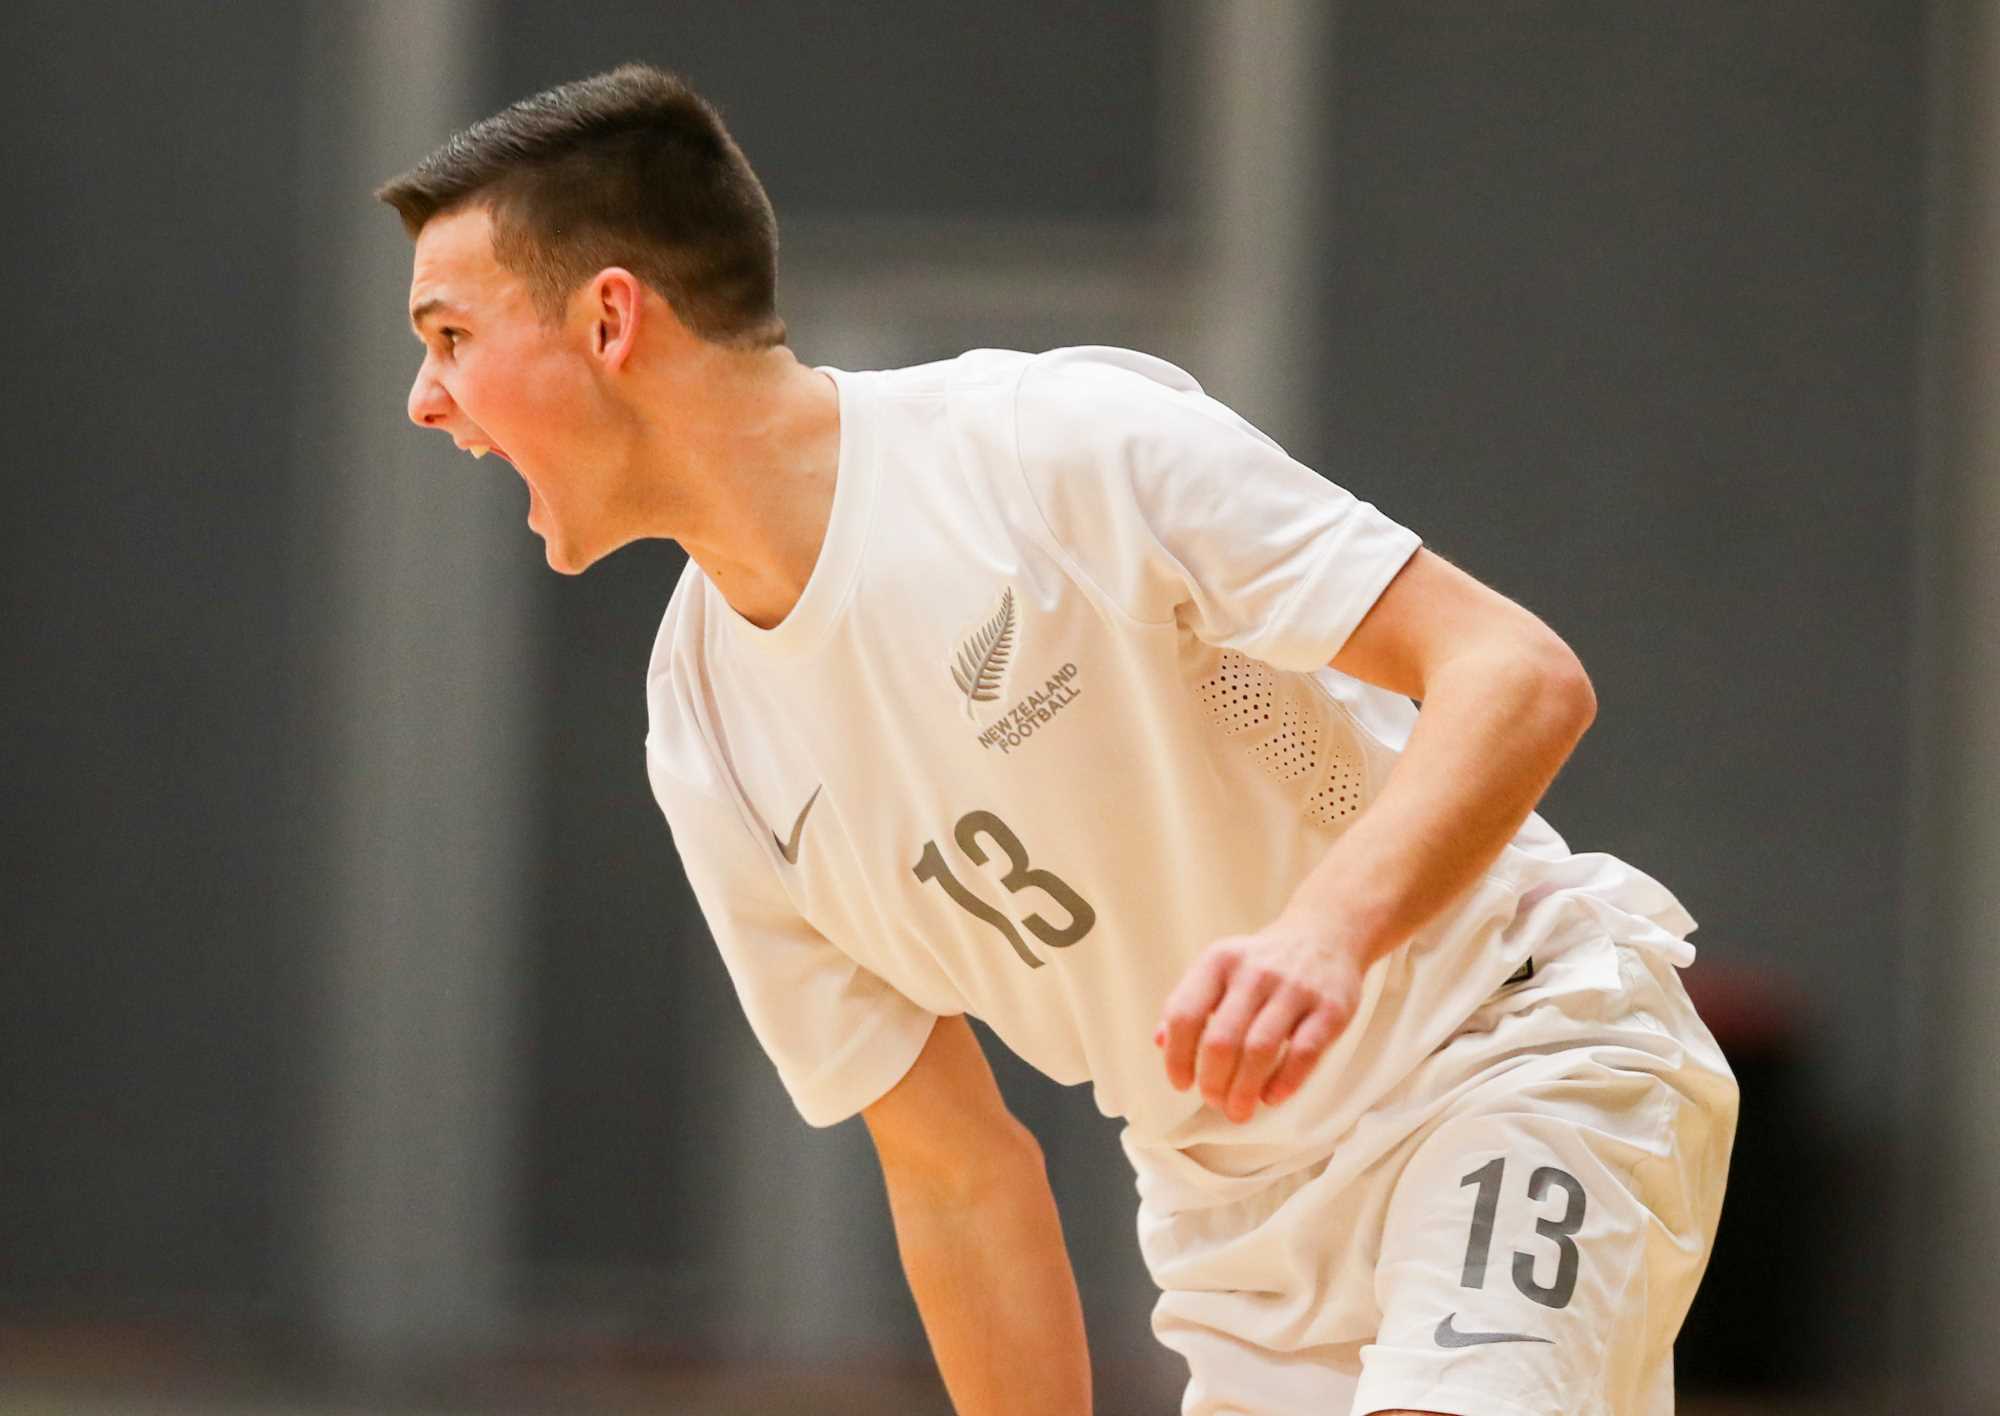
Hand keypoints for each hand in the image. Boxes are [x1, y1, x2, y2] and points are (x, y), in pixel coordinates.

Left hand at [1153, 922, 1364, 1123]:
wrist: (1325, 935)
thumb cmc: (1263, 962)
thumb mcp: (1221, 967)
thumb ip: (1190, 1002)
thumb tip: (1160, 1043)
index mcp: (1218, 961)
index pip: (1184, 1014)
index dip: (1177, 1057)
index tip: (1181, 1084)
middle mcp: (1253, 972)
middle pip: (1221, 1040)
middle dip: (1212, 1082)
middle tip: (1215, 1102)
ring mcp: (1294, 989)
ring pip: (1260, 1050)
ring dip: (1244, 1090)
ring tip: (1238, 1110)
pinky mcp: (1330, 1008)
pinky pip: (1304, 1053)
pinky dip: (1284, 1082)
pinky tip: (1271, 1097)